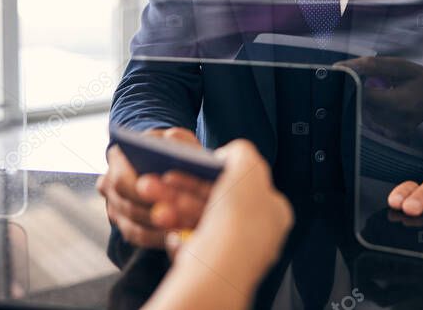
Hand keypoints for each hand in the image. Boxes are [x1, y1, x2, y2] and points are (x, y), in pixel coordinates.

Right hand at [97, 127, 208, 248]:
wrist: (164, 164)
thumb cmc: (172, 150)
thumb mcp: (176, 138)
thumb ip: (176, 139)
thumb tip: (172, 142)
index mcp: (118, 157)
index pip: (121, 178)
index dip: (140, 189)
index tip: (162, 193)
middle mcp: (109, 183)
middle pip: (127, 205)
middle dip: (152, 214)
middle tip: (176, 218)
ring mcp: (115, 207)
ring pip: (132, 226)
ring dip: (158, 231)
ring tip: (182, 232)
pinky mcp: (126, 225)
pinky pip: (139, 238)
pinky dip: (158, 240)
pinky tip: (179, 241)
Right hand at [168, 140, 292, 285]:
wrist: (222, 263)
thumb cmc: (239, 213)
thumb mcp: (247, 165)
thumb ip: (241, 152)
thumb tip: (227, 155)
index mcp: (274, 211)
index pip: (241, 183)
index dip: (211, 171)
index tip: (188, 164)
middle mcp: (258, 234)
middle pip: (214, 201)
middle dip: (183, 187)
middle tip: (155, 179)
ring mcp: (235, 253)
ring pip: (198, 220)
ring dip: (172, 203)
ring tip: (147, 191)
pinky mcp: (212, 270)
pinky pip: (189, 243)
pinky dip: (175, 230)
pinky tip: (164, 222)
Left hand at [340, 57, 422, 141]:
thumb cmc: (419, 78)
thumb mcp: (399, 66)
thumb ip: (370, 65)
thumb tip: (341, 66)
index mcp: (401, 103)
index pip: (365, 97)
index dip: (353, 85)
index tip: (350, 75)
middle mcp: (398, 122)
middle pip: (362, 107)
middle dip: (357, 92)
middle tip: (364, 80)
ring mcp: (395, 132)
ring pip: (364, 115)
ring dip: (364, 101)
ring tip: (377, 90)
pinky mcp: (393, 136)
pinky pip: (371, 122)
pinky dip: (371, 110)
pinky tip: (381, 101)